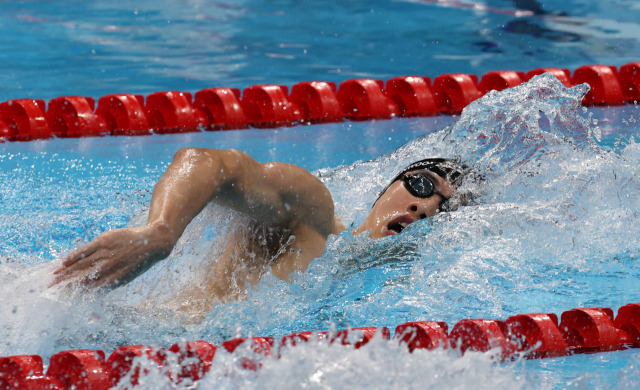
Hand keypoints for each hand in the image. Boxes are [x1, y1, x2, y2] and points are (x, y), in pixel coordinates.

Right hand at [51, 225, 171, 289]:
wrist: (152, 242)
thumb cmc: (138, 261)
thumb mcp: (126, 276)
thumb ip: (110, 283)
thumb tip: (94, 293)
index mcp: (114, 279)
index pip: (90, 289)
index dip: (75, 294)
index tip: (62, 299)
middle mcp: (108, 268)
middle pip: (82, 278)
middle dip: (66, 285)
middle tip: (51, 290)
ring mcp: (106, 254)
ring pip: (81, 265)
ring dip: (66, 272)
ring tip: (53, 278)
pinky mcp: (104, 241)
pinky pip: (85, 251)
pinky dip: (73, 257)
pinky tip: (63, 263)